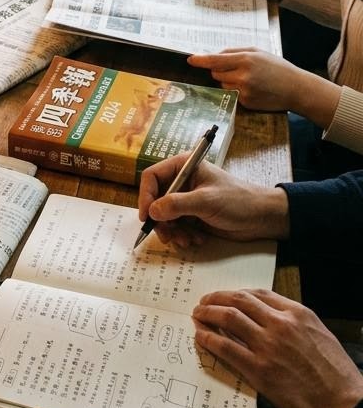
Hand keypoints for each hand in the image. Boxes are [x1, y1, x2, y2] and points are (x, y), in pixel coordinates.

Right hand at [138, 156, 289, 247]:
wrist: (261, 218)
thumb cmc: (237, 201)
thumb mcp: (206, 201)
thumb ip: (177, 205)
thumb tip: (152, 211)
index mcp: (183, 167)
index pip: (152, 177)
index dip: (145, 196)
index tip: (147, 217)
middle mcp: (181, 182)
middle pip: (155, 200)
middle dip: (161, 221)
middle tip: (168, 236)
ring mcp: (186, 200)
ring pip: (164, 217)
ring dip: (172, 232)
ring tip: (187, 240)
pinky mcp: (192, 216)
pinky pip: (175, 227)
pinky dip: (182, 235)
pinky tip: (197, 239)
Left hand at [188, 49, 340, 124]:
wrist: (296, 89)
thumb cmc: (277, 68)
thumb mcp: (258, 52)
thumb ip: (235, 52)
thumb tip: (215, 55)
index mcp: (245, 59)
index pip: (215, 60)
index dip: (200, 60)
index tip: (190, 60)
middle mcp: (243, 76)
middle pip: (216, 73)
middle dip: (220, 70)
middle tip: (236, 69)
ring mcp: (244, 91)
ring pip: (222, 84)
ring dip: (228, 81)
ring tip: (248, 79)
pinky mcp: (245, 103)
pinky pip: (232, 95)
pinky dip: (237, 91)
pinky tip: (253, 89)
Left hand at [193, 289, 362, 407]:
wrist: (344, 403)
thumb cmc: (336, 374)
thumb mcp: (319, 334)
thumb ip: (294, 323)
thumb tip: (270, 319)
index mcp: (297, 313)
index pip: (258, 294)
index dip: (236, 293)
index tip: (226, 296)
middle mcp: (280, 324)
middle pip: (238, 300)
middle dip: (216, 298)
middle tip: (204, 302)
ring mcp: (268, 346)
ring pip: (228, 318)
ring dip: (207, 314)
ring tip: (198, 315)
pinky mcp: (259, 370)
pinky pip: (225, 348)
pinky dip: (209, 339)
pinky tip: (201, 337)